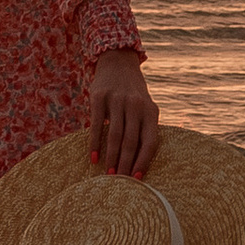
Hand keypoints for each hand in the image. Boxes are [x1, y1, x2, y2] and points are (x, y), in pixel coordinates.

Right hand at [87, 49, 160, 180]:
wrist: (118, 63)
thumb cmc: (134, 94)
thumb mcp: (145, 108)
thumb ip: (145, 129)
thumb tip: (141, 163)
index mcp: (151, 111)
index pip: (150, 141)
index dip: (144, 161)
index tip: (137, 179)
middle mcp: (136, 105)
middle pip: (131, 141)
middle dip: (126, 164)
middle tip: (120, 182)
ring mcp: (117, 100)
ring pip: (115, 135)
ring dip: (111, 157)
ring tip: (108, 174)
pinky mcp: (99, 97)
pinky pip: (97, 125)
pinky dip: (95, 144)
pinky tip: (93, 158)